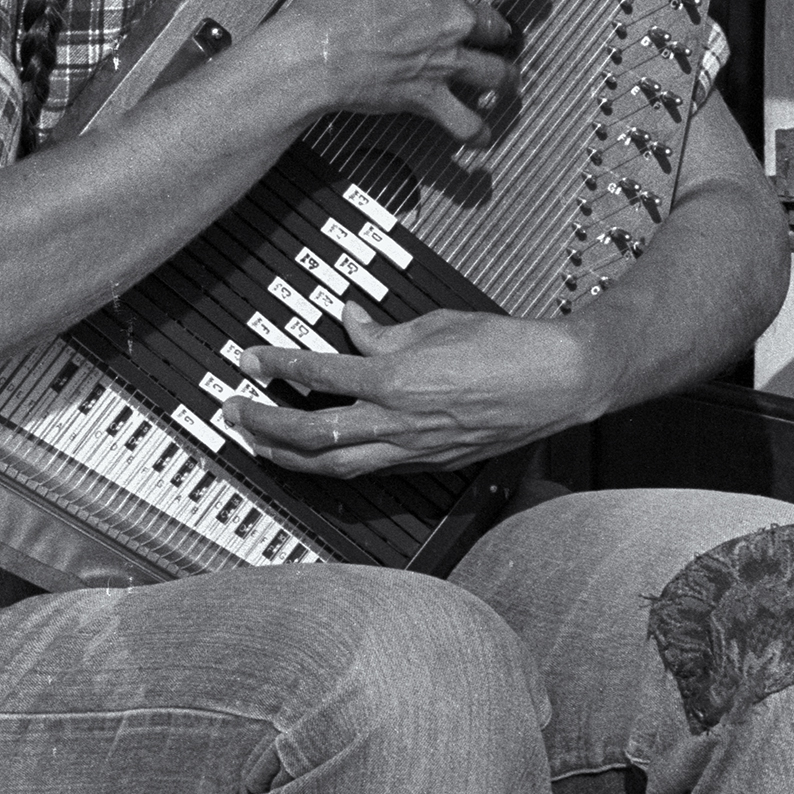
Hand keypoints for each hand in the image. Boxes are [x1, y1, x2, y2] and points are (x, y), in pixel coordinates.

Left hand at [225, 300, 593, 478]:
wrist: (560, 381)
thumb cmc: (510, 346)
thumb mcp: (439, 322)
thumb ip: (385, 330)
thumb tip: (350, 322)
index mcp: (400, 377)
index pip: (320, 373)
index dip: (276, 364)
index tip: (248, 358)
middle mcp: (401, 421)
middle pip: (312, 433)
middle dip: (264, 423)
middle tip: (232, 411)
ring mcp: (414, 450)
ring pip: (334, 466)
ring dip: (288, 455)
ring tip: (257, 442)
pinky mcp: (428, 465)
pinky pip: (367, 471)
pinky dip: (332, 465)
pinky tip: (313, 458)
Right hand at [271, 0, 550, 150]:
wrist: (316, 50)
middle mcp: (453, 18)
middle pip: (497, 27)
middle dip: (503, 32)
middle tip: (504, 37)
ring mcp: (446, 60)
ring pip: (495, 73)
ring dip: (504, 78)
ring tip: (506, 82)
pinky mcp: (430, 97)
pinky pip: (465, 121)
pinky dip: (476, 132)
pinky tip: (482, 138)